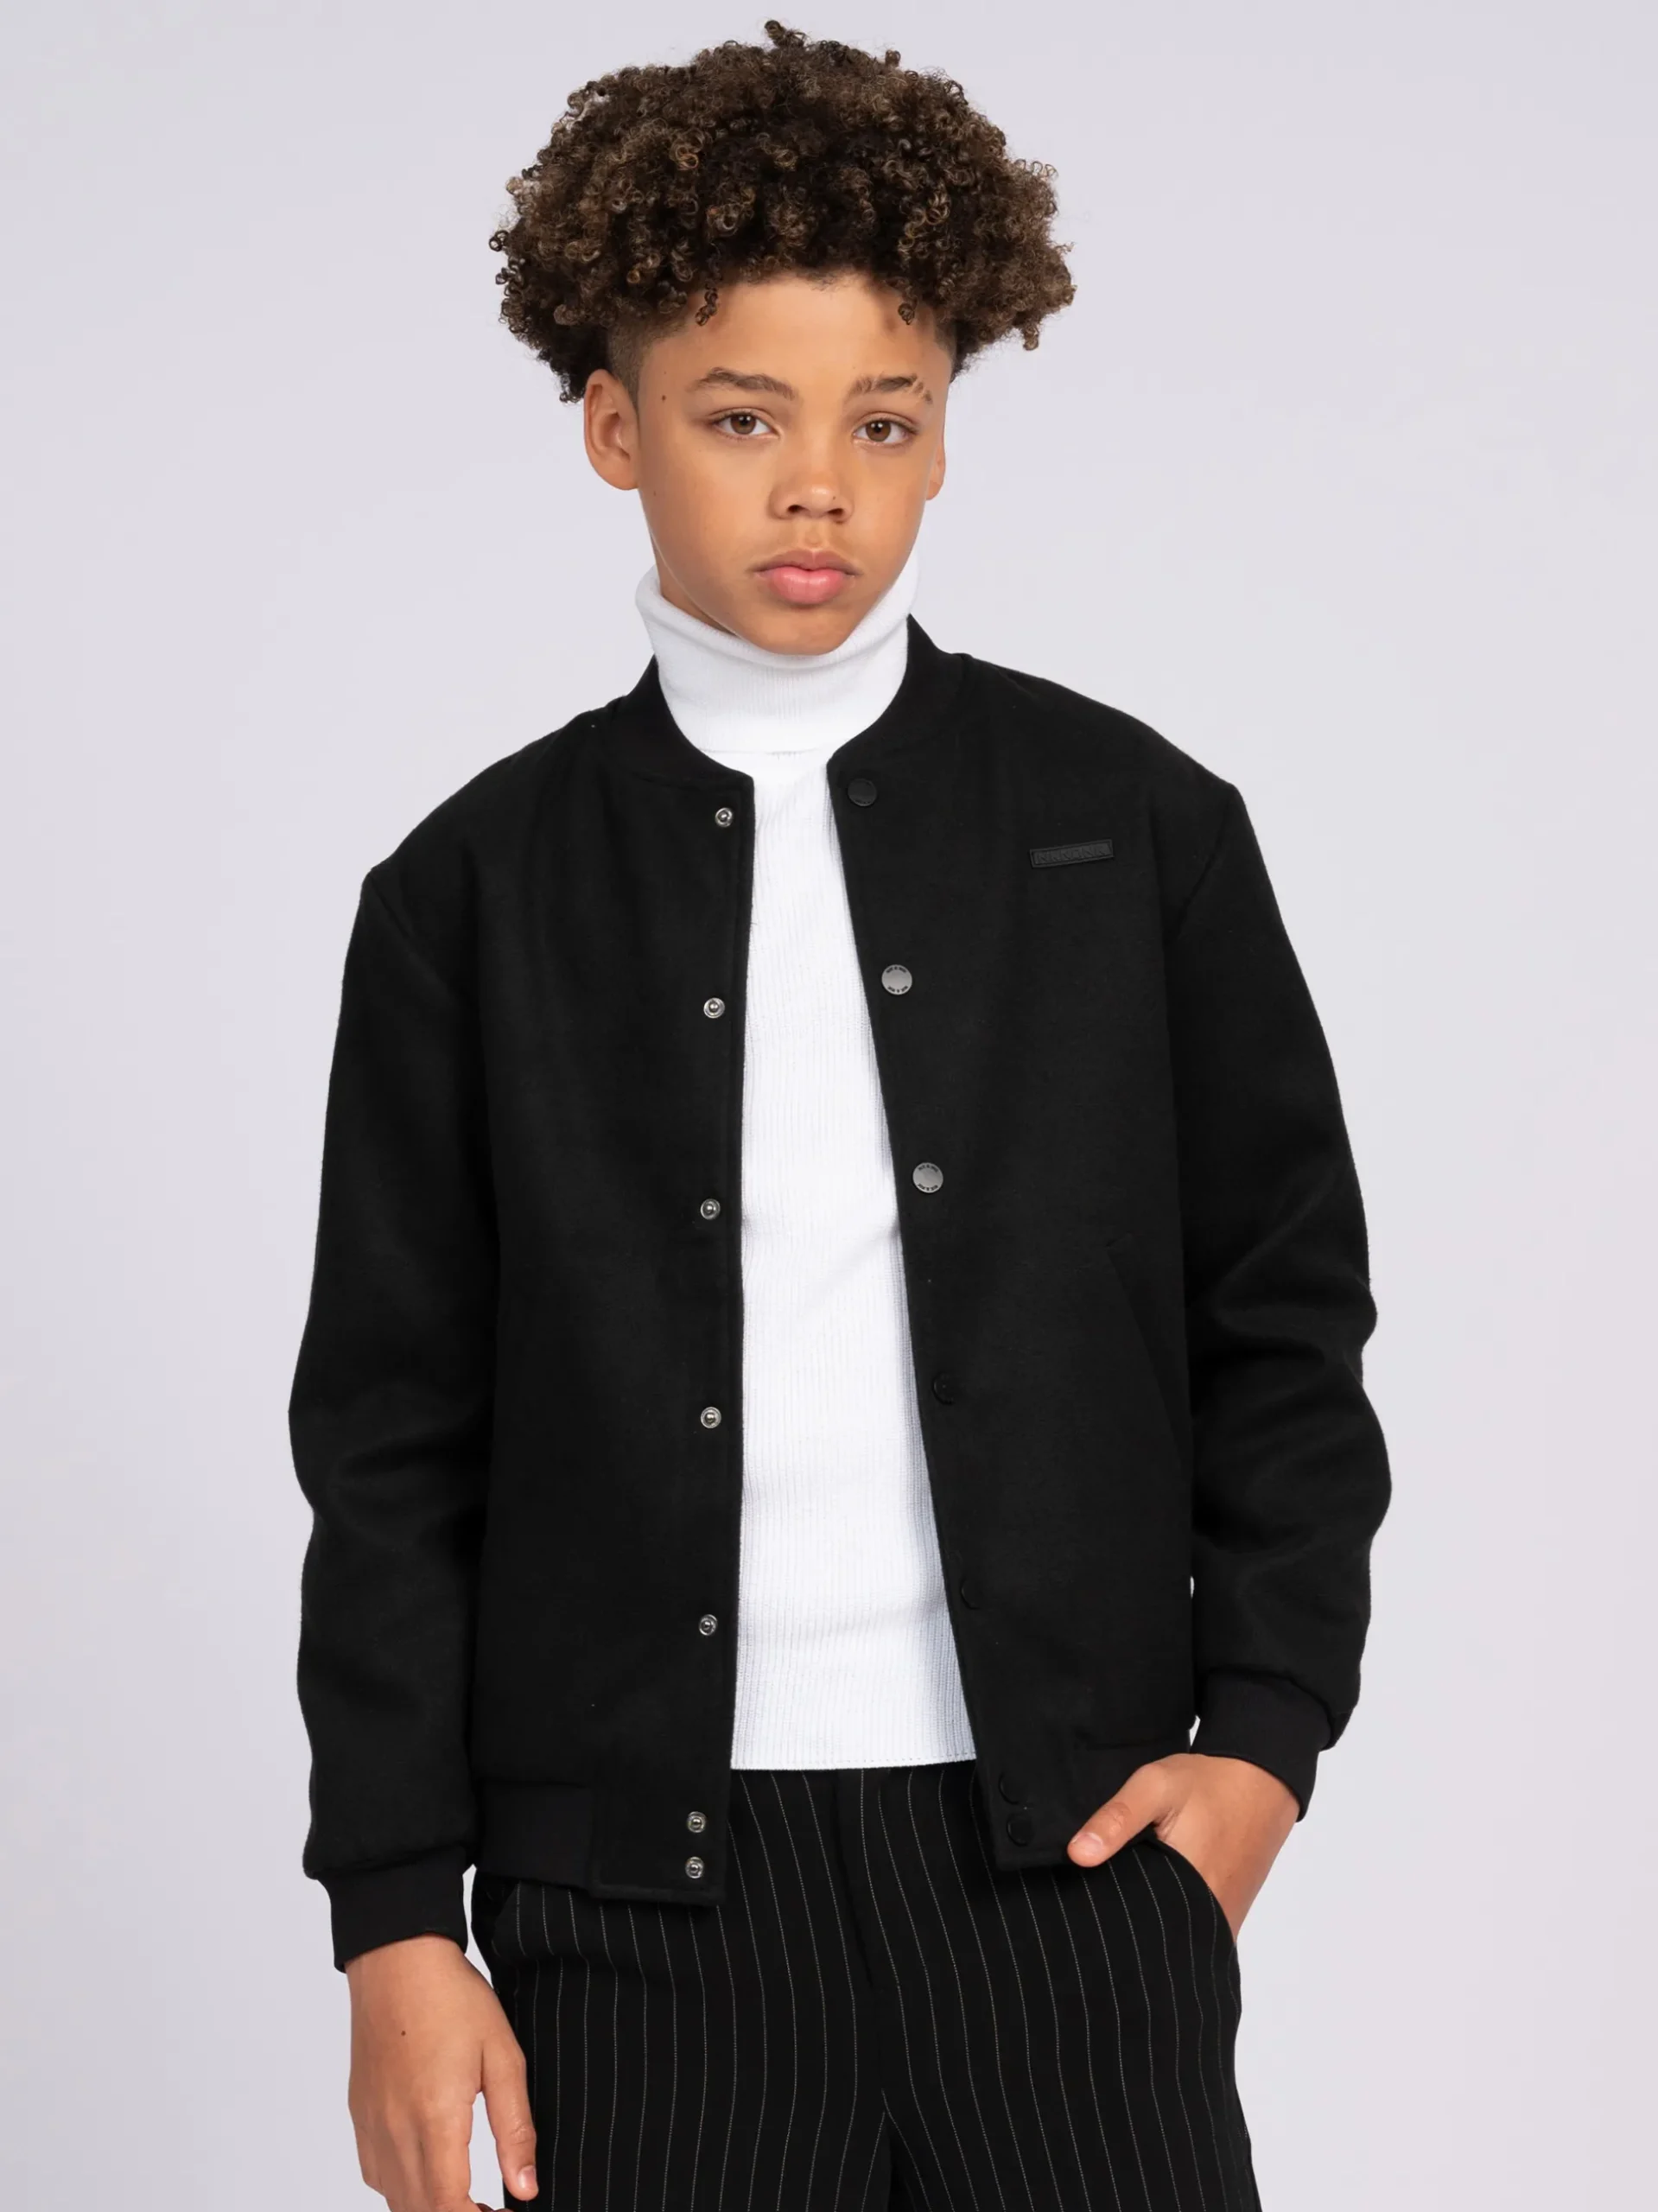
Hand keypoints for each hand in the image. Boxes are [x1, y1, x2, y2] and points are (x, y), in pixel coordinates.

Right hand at [345, 1933, 536, 2210]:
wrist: (397, 1960)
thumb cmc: (453, 1999)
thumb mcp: (503, 2056)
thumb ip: (515, 2128)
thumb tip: (526, 2189)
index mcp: (435, 2118)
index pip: (448, 2208)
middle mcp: (394, 2131)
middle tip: (492, 2207)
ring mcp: (371, 2126)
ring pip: (396, 2200)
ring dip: (430, 2206)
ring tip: (468, 2195)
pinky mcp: (359, 2116)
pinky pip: (377, 2175)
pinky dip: (404, 2187)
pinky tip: (430, 2166)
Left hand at [1066, 1753, 1298, 1939]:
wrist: (1261, 1781)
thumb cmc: (1207, 1783)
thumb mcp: (1154, 1785)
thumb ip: (1117, 1819)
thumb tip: (1076, 1855)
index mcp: (1187, 1889)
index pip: (1135, 1927)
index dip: (1108, 1923)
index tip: (1086, 1912)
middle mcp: (1210, 1916)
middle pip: (1158, 1941)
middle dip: (1128, 1929)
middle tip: (1102, 1909)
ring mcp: (1224, 1921)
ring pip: (1179, 1940)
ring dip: (1153, 1929)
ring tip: (1126, 1907)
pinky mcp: (1231, 1915)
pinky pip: (1197, 1933)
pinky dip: (1176, 1925)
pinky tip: (1155, 1903)